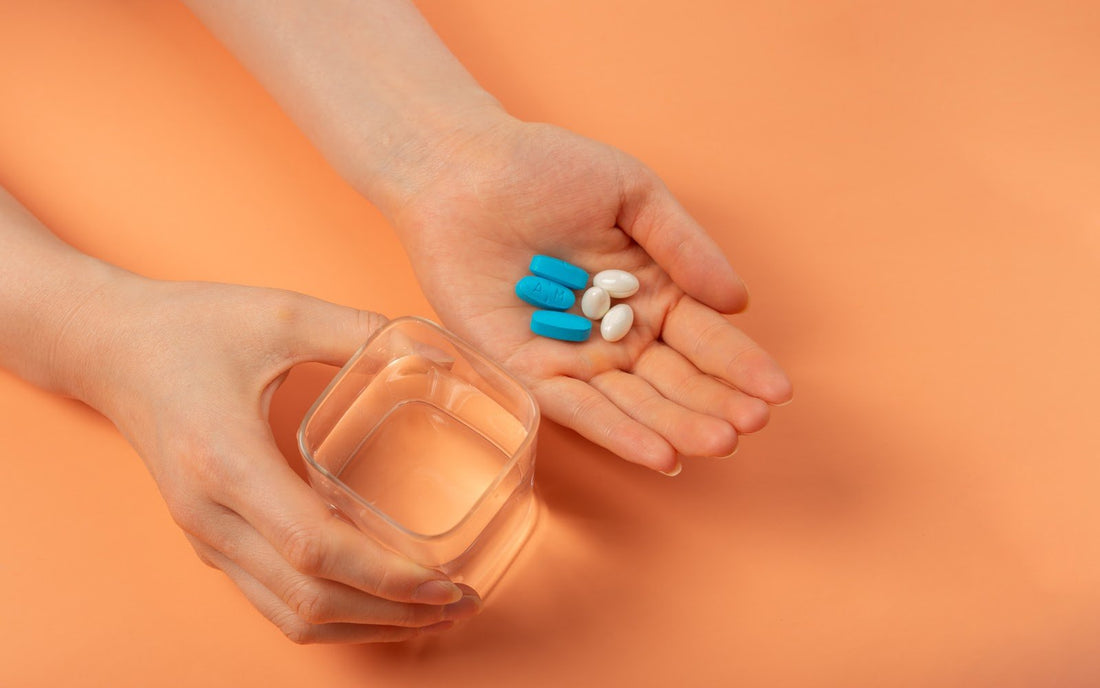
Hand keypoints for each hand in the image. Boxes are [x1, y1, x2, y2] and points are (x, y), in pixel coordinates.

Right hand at [61, 272, 480, 642]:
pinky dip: (332, 613)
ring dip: (364, 624)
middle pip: (308, 599)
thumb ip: (363, 332)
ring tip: (429, 612)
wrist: (109, 347)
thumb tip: (442, 359)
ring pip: (289, 614)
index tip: (445, 581)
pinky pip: (273, 599)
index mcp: (226, 460)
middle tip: (459, 602)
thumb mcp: (281, 313)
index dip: (386, 575)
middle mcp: (210, 516)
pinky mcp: (210, 539)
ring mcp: (205, 536)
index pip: (315, 548)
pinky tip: (377, 599)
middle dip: (392, 613)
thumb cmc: (190, 327)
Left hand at [390, 118, 792, 472]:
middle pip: (674, 379)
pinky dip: (616, 431)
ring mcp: (573, 355)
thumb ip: (684, 246)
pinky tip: (658, 453)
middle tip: (750, 424)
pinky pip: (576, 408)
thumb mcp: (632, 194)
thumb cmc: (547, 169)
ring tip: (717, 442)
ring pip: (632, 403)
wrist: (464, 168)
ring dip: (675, 426)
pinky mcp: (525, 370)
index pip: (703, 337)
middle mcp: (616, 333)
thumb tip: (738, 302)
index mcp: (650, 292)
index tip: (777, 390)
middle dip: (714, 404)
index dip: (740, 364)